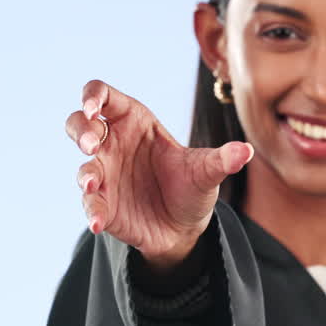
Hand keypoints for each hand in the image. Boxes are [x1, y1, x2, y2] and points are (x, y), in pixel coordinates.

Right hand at [64, 79, 252, 271]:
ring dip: (85, 173)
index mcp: (134, 122)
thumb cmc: (192, 187)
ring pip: (82, 165)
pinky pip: (90, 204)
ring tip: (94, 183)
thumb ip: (222, 160)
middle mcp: (113, 144)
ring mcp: (104, 174)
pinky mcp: (102, 204)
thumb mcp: (207, 172)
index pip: (103, 96)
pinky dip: (91, 211)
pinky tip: (98, 222)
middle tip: (93, 144)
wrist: (186, 228)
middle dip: (81, 130)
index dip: (92, 96)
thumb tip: (246, 152)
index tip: (94, 107)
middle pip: (80, 124)